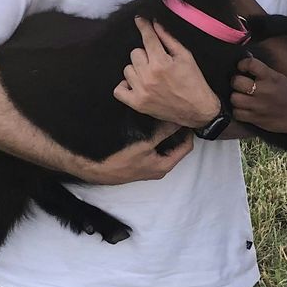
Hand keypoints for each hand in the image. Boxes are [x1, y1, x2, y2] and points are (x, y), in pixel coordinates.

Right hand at [76, 128, 193, 184]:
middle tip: (178, 117)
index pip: (186, 147)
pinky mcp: (142, 164)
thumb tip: (177, 120)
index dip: (188, 132)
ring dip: (168, 136)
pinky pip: (157, 151)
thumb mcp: (145, 144)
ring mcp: (151, 167)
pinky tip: (153, 129)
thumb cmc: (121, 159)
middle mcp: (160, 169)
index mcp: (165, 166)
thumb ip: (163, 132)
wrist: (98, 170)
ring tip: (167, 120)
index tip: (187, 118)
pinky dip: (159, 140)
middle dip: (179, 134)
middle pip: (177, 148)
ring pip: (166, 149)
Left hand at [112, 17, 220, 127]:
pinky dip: (125, 86)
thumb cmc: (194, 82)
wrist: (198, 110)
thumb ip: (169, 39)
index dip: (143, 26)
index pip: (147, 38)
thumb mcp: (186, 56)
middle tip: (156, 61)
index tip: (139, 19)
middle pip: (135, 53)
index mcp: (161, 63)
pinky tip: (136, 84)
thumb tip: (156, 24)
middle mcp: (148, 76)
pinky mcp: (137, 104)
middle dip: (145, 54)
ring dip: (137, 70)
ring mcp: (141, 91)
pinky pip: (119, 90)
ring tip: (149, 75)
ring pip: (127, 69)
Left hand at [230, 56, 286, 134]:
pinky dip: (238, 111)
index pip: (251, 64)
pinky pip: (237, 113)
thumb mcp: (279, 78)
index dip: (243, 64)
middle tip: (240, 84)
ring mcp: (259, 106)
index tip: (242, 67)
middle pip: (237, 82)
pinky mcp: (256, 119)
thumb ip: (263, 71)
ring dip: (236, 97)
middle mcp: (264, 91)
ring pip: (234, 98)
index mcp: (271, 78)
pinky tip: (244, 108)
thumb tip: (247, 59)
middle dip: (236, 81)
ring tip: (242, 97)